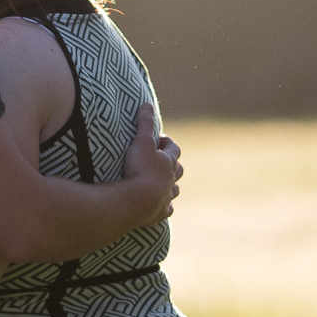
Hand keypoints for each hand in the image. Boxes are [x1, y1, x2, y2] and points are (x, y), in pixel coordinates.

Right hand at [121, 101, 182, 222]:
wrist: (138, 201)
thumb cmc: (140, 169)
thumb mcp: (141, 141)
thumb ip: (144, 123)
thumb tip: (147, 103)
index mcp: (169, 162)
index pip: (174, 149)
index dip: (168, 143)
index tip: (159, 140)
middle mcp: (171, 179)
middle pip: (178, 170)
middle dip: (172, 164)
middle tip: (161, 160)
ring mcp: (167, 197)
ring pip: (174, 189)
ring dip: (170, 184)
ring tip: (161, 182)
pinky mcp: (160, 213)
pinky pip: (167, 209)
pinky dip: (165, 205)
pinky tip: (160, 205)